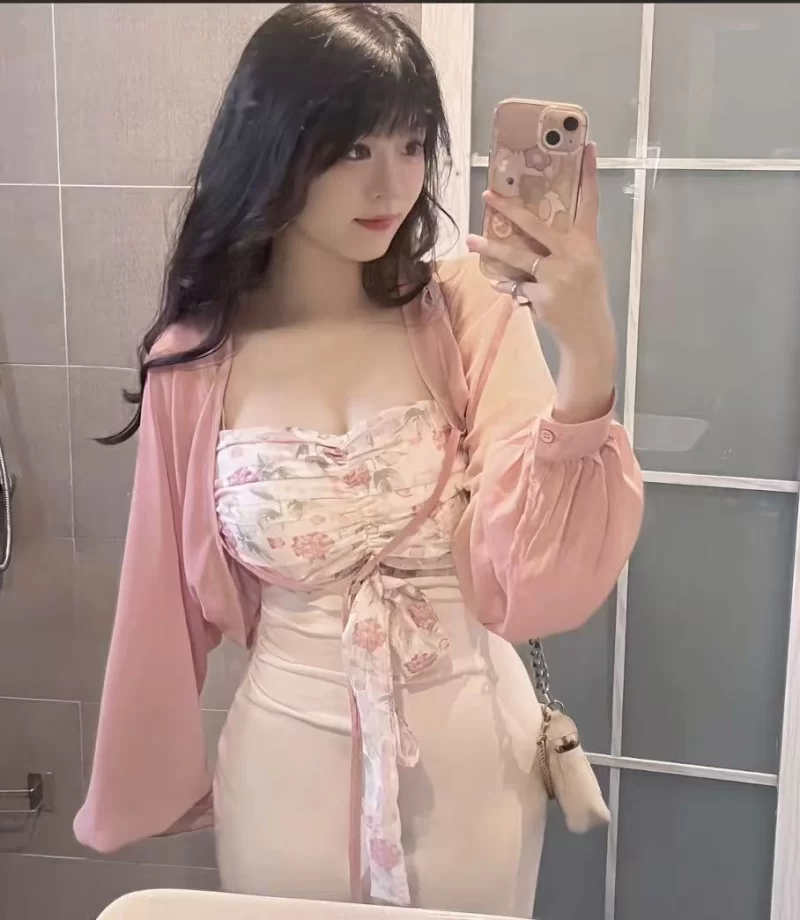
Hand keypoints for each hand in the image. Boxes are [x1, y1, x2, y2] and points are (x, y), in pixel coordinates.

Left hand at [466, 143, 616, 423]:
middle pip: (537, 225)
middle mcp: (573, 256)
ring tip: (472, 240)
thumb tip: (530, 227)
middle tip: (489, 194)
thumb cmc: (585, 296)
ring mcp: (557, 277)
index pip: (589, 204)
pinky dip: (508, 285)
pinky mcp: (542, 296)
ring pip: (517, 256)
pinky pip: (516, 284)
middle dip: (510, 209)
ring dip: (491, 248)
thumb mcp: (585, 265)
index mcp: (587, 244)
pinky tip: (502, 285)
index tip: (588, 148)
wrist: (589, 334)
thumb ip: (564, 246)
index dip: (589, 176)